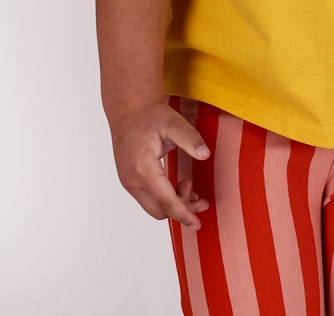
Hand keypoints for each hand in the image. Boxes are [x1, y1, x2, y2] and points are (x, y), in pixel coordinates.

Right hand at [108, 99, 210, 224]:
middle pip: (159, 210)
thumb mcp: (173, 122)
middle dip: (182, 209)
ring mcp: (128, 182)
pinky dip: (164, 199)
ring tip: (189, 187)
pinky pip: (148, 199)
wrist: (129, 109)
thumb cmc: (150, 115)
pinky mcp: (129, 180)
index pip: (165, 200)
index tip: (197, 223)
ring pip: (153, 208)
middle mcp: (132, 179)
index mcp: (143, 167)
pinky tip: (177, 187)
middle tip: (200, 198)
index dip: (183, 213)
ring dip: (173, 205)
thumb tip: (205, 154)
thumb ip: (190, 138)